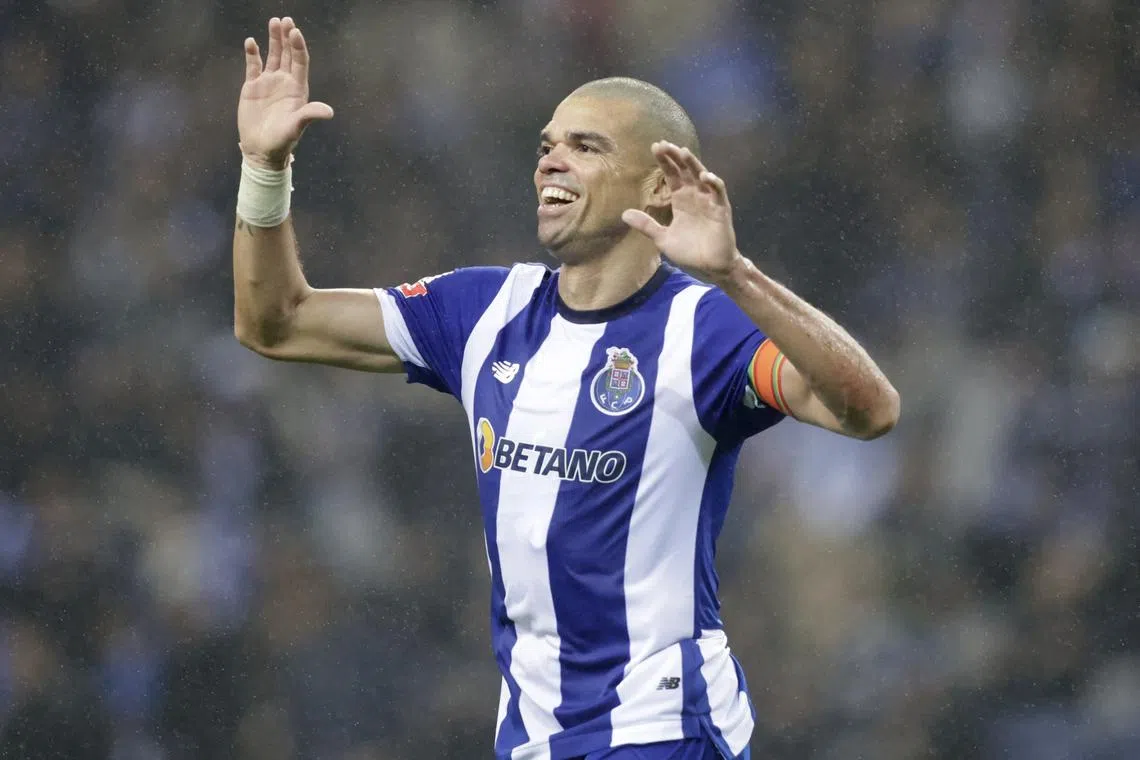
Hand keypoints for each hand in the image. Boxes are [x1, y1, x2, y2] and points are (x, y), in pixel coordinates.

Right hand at [238, 17, 333, 169]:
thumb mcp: (297, 127)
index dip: (298, 47)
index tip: (296, 32)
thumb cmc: (282, 140)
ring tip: (274, 21)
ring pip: (272, 56)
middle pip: (287, 54)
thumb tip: (329, 112)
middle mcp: (285, 82)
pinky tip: (251, 42)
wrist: (262, 149)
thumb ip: (310, 115)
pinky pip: (253, 66)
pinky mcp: (253, 86)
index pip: (300, 62)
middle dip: (287, 37)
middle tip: (286, 19)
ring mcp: (269, 83)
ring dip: (273, 39)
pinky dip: (252, 53)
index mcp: (298, 89)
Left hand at [622, 142, 742, 281]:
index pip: (672, 175)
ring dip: (693, 164)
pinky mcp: (721, 209)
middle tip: (664, 144)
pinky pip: (718, 192)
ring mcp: (709, 201)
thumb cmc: (690, 252)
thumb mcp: (663, 238)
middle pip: (685, 170)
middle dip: (675, 156)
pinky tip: (704, 176)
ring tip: (683, 152)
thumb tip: (624, 214)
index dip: (665, 161)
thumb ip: (647, 225)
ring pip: (702, 176)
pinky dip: (713, 182)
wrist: (710, 267)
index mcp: (681, 200)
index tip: (654, 147)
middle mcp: (694, 196)